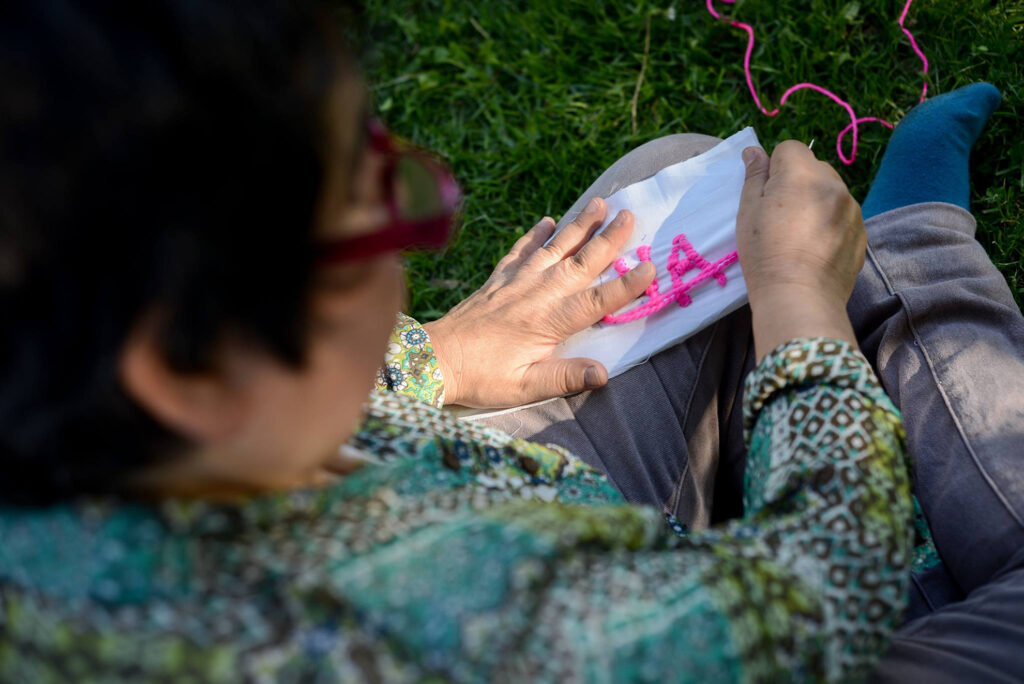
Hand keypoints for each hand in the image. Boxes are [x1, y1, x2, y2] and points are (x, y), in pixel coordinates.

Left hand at [423, 198, 654, 407]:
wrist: (434, 358)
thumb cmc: (481, 377)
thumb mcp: (525, 386)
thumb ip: (565, 378)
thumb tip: (604, 374)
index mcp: (549, 321)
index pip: (597, 301)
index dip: (626, 285)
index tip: (652, 267)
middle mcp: (537, 293)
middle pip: (581, 262)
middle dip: (609, 239)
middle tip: (632, 214)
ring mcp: (516, 281)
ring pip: (555, 247)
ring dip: (578, 225)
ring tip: (599, 202)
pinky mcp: (498, 279)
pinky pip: (521, 250)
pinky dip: (535, 234)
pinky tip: (546, 221)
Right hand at [736, 141, 865, 359]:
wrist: (799, 297)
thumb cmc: (765, 253)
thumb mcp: (748, 213)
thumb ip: (754, 177)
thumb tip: (754, 151)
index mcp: (802, 174)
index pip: (789, 148)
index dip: (774, 167)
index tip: (766, 194)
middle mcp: (833, 184)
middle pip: (813, 167)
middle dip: (797, 182)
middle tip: (781, 215)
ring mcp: (852, 208)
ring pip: (831, 191)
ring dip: (816, 201)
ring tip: (799, 234)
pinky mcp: (861, 231)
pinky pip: (843, 214)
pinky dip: (830, 222)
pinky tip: (815, 247)